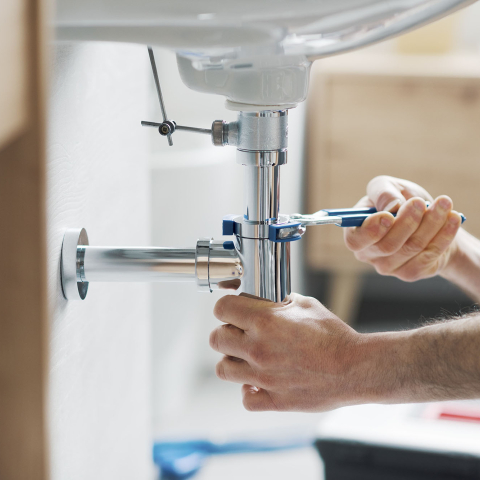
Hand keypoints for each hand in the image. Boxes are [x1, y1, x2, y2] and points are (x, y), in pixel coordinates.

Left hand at [210, 293, 369, 411]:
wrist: (355, 368)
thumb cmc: (333, 335)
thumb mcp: (306, 305)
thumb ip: (280, 302)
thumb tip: (266, 302)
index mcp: (265, 322)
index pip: (222, 309)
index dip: (225, 307)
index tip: (232, 310)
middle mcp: (258, 349)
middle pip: (216, 339)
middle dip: (225, 332)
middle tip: (239, 334)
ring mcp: (263, 377)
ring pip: (223, 369)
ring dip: (232, 361)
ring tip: (246, 358)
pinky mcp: (274, 400)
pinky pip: (246, 399)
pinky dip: (248, 391)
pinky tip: (259, 383)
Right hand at [344, 176, 462, 281]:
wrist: (428, 219)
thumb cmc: (401, 201)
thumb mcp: (389, 186)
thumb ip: (383, 191)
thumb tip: (391, 205)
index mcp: (356, 233)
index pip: (355, 240)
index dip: (370, 231)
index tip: (389, 216)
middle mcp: (368, 254)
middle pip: (387, 246)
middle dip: (407, 222)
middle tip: (420, 202)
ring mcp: (388, 267)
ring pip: (411, 248)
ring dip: (430, 223)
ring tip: (444, 203)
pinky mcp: (410, 273)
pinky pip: (428, 256)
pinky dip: (443, 235)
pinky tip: (452, 218)